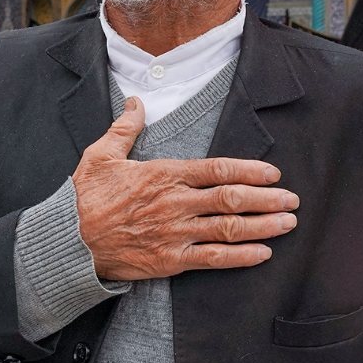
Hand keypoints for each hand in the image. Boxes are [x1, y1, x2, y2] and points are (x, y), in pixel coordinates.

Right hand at [74, 97, 298, 281]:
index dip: (249, 170)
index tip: (272, 173)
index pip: (216, 169)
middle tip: (292, 199)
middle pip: (232, 199)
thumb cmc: (85, 197)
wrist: (70, 241)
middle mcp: (175, 203)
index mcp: (162, 174)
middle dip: (267, 199)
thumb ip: (124, 128)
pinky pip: (214, 259)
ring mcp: (175, 233)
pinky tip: (263, 253)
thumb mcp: (101, 154)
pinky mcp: (171, 261)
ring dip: (263, 225)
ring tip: (287, 223)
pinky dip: (241, 256)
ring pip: (229, 228)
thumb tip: (135, 102)